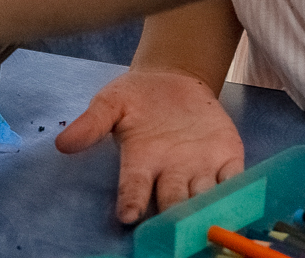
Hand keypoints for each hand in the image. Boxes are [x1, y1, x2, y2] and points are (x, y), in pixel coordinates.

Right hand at [56, 67, 243, 223]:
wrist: (173, 80)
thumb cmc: (136, 97)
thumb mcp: (110, 103)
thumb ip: (92, 123)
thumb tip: (63, 143)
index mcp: (141, 162)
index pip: (134, 187)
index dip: (131, 200)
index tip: (127, 214)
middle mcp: (171, 173)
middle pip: (173, 199)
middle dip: (174, 212)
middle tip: (175, 223)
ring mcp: (200, 168)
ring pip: (204, 195)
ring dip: (206, 207)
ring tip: (208, 217)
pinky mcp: (227, 158)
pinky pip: (234, 178)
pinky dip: (238, 189)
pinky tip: (241, 197)